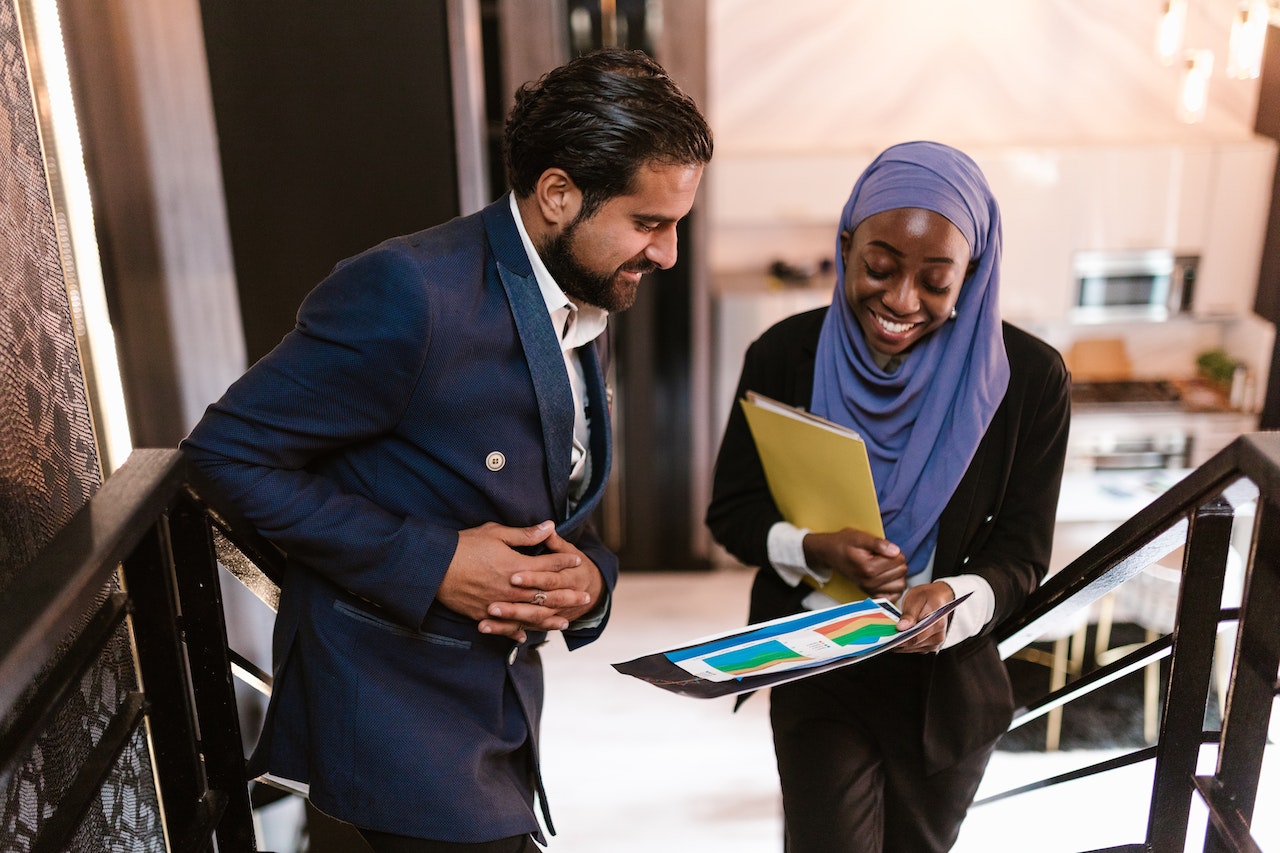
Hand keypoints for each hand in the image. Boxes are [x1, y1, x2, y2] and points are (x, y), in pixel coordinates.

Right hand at [436, 520, 587, 641]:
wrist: (433, 566)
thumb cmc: (464, 545)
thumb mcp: (495, 533)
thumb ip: (525, 535)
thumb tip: (549, 526)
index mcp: (516, 566)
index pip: (548, 564)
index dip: (564, 561)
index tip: (577, 560)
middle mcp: (511, 589)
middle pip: (546, 594)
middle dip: (567, 595)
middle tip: (586, 598)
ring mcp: (498, 605)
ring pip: (530, 616)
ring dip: (550, 619)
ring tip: (566, 622)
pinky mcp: (482, 615)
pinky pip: (504, 628)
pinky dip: (516, 632)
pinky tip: (526, 635)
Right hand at [802, 529, 907, 596]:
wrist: (830, 553)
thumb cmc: (844, 543)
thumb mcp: (860, 537)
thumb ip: (878, 544)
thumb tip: (895, 551)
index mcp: (868, 568)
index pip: (899, 559)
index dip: (894, 551)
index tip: (882, 549)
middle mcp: (870, 583)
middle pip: (901, 571)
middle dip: (896, 562)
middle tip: (882, 556)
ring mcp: (870, 590)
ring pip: (901, 584)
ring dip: (897, 574)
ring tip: (885, 566)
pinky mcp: (871, 594)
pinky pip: (894, 595)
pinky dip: (894, 586)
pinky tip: (887, 577)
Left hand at [891, 581, 955, 653]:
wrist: (938, 597)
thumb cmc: (927, 596)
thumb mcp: (916, 599)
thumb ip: (909, 614)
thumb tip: (901, 627)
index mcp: (937, 623)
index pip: (917, 637)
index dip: (901, 640)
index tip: (888, 640)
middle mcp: (938, 636)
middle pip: (914, 644)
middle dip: (898, 641)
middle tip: (884, 637)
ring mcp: (935, 643)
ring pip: (913, 648)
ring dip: (901, 644)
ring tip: (889, 636)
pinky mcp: (930, 645)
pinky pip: (914, 648)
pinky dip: (905, 644)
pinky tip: (897, 638)